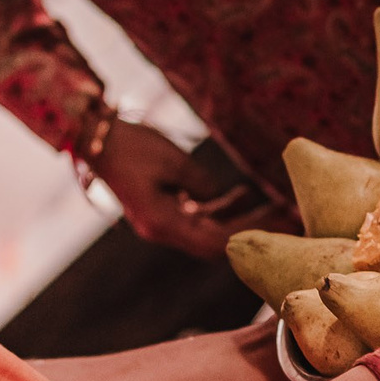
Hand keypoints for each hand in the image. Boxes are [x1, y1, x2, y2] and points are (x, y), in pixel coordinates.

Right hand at [90, 118, 280, 258]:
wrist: (94, 138)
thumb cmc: (130, 145)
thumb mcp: (172, 160)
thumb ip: (202, 181)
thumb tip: (222, 195)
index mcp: (162, 223)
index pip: (216, 243)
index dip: (250, 236)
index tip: (280, 227)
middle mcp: (162, 229)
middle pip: (215, 240)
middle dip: (250, 230)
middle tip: (285, 219)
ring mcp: (160, 221)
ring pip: (207, 229)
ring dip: (237, 219)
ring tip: (271, 206)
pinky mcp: (159, 209)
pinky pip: (195, 215)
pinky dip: (218, 208)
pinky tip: (240, 195)